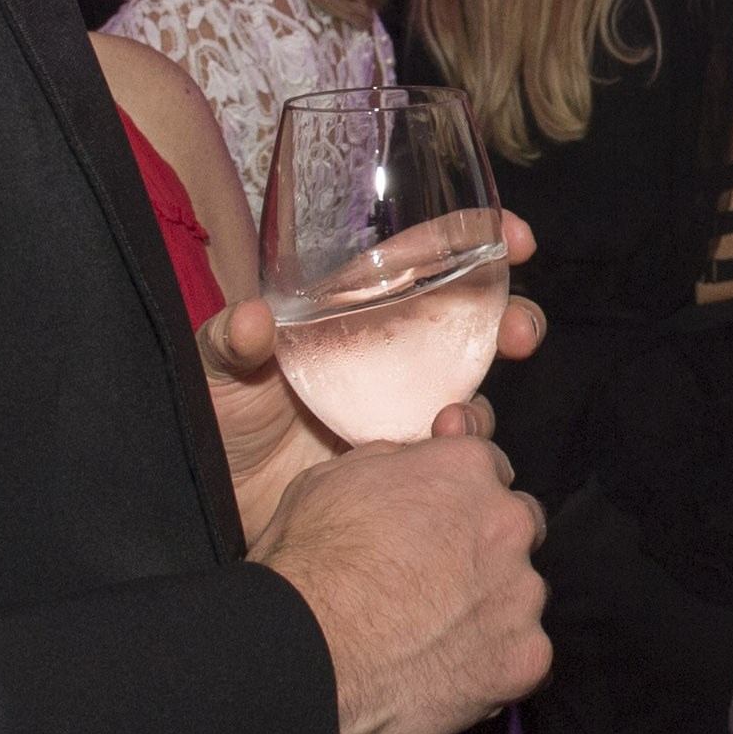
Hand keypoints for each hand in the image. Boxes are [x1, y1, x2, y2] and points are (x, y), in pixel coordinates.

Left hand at [199, 210, 546, 537]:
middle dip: (512, 316)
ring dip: (487, 395)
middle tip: (519, 332)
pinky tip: (439, 456)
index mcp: (354, 306)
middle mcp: (390, 347)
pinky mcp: (405, 456)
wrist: (219, 496)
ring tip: (460, 414)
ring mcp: (401, 402)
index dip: (477, 238)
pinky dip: (461, 450)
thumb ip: (228, 340)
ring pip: (472, 386)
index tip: (516, 237)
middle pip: (471, 319)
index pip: (426, 256)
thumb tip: (252, 320)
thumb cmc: (217, 416)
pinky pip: (451, 448)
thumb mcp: (213, 366)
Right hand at [255, 431, 549, 733]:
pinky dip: (493, 660)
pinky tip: (448, 668)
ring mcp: (521, 592)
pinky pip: (524, 654)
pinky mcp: (526, 655)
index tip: (439, 519)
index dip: (460, 495)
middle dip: (486, 546)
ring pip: (520, 592)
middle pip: (516, 526)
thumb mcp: (333, 478)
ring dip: (490, 604)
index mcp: (464, 468)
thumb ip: (393, 461)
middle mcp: (507, 522)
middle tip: (436, 577)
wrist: (309, 652)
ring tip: (433, 631)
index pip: (488, 467)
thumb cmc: (310, 564)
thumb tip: (416, 459)